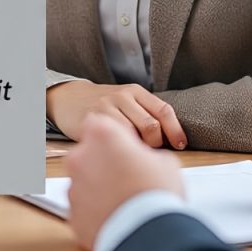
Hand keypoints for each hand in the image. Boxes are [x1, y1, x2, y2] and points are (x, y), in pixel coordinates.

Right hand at [47, 80, 186, 148]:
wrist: (71, 99)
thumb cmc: (105, 107)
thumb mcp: (127, 104)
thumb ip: (145, 116)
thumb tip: (171, 143)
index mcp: (136, 92)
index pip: (163, 110)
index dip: (175, 130)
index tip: (180, 145)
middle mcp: (123, 96)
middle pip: (152, 127)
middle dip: (156, 146)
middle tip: (149, 155)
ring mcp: (107, 107)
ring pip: (134, 136)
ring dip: (138, 152)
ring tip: (134, 158)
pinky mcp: (93, 120)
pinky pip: (114, 140)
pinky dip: (121, 152)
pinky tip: (118, 156)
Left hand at [67, 113, 184, 250]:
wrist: (148, 235)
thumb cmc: (156, 192)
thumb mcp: (164, 161)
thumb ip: (146, 154)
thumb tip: (144, 162)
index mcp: (102, 135)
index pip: (96, 123)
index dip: (110, 134)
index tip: (122, 145)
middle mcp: (80, 157)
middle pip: (87, 152)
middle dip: (102, 161)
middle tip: (125, 174)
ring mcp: (73, 187)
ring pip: (84, 181)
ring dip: (98, 186)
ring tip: (122, 200)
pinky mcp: (72, 215)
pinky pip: (83, 207)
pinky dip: (95, 211)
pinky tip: (115, 216)